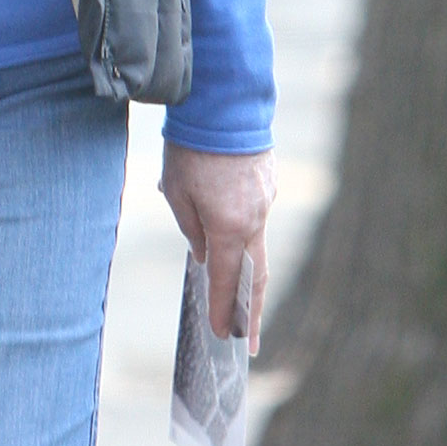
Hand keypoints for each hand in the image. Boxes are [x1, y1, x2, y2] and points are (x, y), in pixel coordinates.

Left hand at [159, 144, 275, 350]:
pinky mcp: (269, 183)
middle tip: (248, 343)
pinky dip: (246, 235)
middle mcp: (255, 219)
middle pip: (256, 276)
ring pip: (258, 246)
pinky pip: (257, 216)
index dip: (222, 311)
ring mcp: (267, 201)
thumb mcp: (177, 192)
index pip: (226, 280)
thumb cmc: (191, 148)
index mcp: (229, 227)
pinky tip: (233, 239)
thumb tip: (206, 255)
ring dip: (250, 275)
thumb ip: (193, 230)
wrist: (222, 102)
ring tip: (242, 303)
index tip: (221, 336)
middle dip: (251, 313)